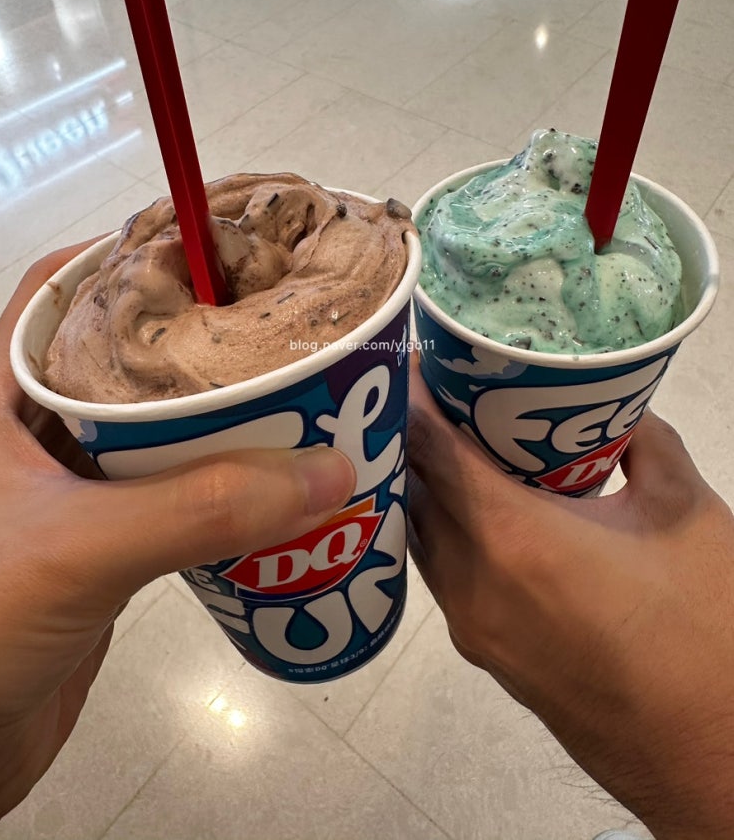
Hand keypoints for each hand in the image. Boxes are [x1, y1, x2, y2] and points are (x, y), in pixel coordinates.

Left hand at [0, 245, 355, 824]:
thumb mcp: (79, 546)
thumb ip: (201, 507)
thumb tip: (331, 471)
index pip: (65, 287)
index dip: (137, 253)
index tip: (223, 249)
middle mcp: (35, 426)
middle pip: (127, 355)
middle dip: (203, 341)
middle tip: (285, 330)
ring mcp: (71, 486)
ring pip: (156, 428)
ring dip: (222, 419)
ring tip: (301, 400)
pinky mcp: (102, 541)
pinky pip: (170, 493)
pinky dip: (220, 485)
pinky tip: (274, 485)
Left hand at [407, 368, 733, 839]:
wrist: (716, 757)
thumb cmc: (706, 630)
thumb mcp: (686, 515)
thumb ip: (646, 447)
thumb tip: (619, 416)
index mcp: (512, 538)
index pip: (429, 448)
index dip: (414, 397)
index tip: (416, 359)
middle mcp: (470, 584)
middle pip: (414, 489)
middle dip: (415, 436)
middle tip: (440, 393)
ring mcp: (471, 628)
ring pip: (423, 536)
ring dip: (426, 487)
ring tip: (456, 444)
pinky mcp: (486, 657)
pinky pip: (443, 574)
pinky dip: (446, 532)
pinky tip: (480, 511)